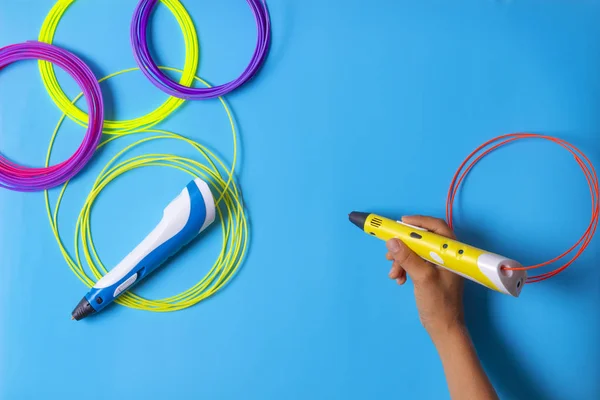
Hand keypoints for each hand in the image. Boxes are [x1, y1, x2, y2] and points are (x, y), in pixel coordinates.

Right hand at [385, 215, 464, 340]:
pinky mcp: (432, 274)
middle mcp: (446, 256)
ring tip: (393, 272)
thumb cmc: (439, 304)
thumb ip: (407, 258)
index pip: (436, 227)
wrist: (444, 329)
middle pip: (422, 240)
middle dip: (404, 246)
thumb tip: (392, 240)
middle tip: (390, 252)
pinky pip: (415, 263)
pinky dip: (405, 268)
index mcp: (451, 252)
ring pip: (416, 252)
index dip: (418, 222)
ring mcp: (439, 265)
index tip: (400, 223)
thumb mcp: (422, 278)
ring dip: (402, 259)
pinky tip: (399, 278)